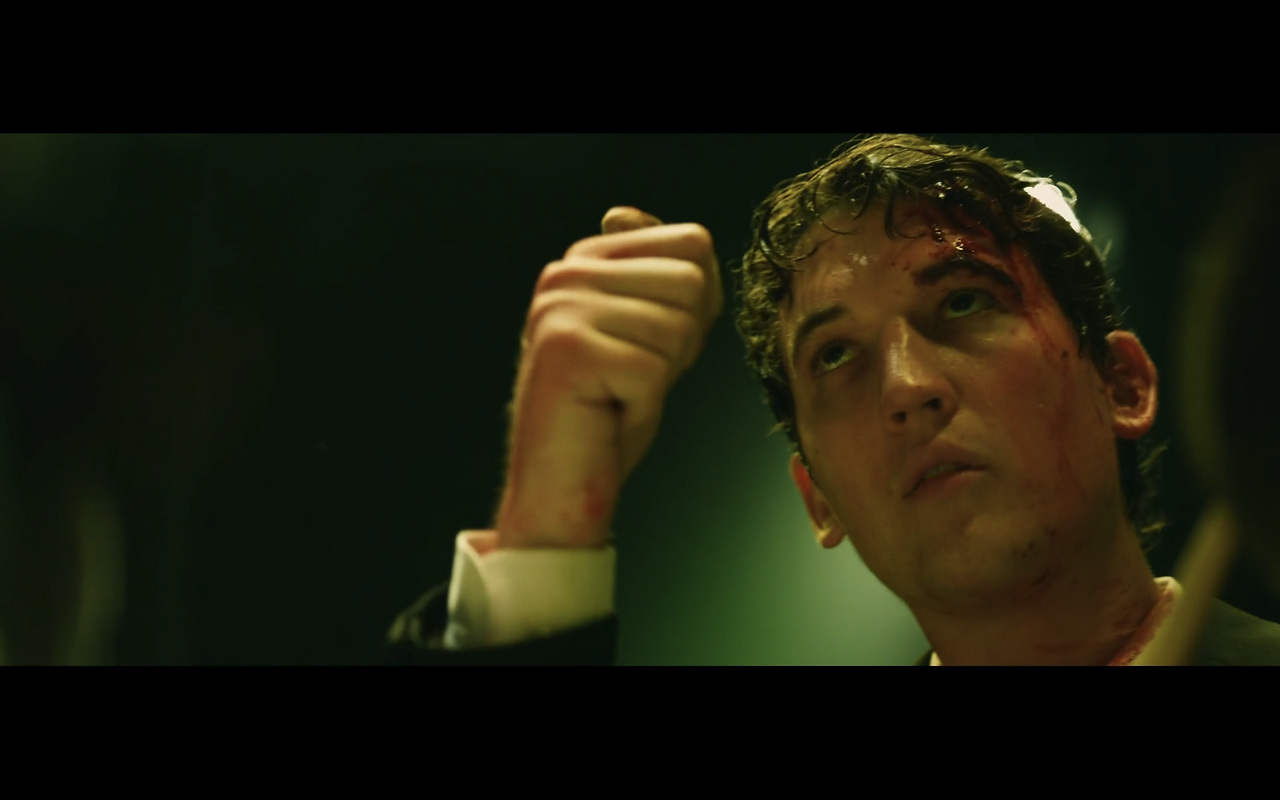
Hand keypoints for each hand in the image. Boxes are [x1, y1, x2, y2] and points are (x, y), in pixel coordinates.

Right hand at [493, 207, 722, 549]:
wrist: (560, 489)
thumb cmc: (606, 416)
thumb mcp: (644, 332)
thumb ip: (657, 275)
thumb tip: (627, 214)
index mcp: (582, 260)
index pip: (692, 244)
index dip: (696, 306)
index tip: (647, 344)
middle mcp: (564, 274)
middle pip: (691, 282)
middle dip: (681, 343)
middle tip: (631, 377)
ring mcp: (561, 310)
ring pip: (677, 326)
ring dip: (661, 377)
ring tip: (615, 395)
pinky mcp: (569, 352)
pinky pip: (655, 370)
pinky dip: (643, 406)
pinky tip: (605, 413)